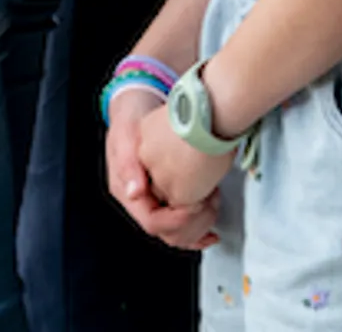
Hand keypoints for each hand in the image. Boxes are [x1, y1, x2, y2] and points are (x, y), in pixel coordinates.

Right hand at [132, 110, 230, 230]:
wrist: (138, 105)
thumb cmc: (131, 119)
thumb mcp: (126, 135)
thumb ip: (128, 163)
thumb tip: (135, 191)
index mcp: (127, 192)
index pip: (153, 222)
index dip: (177, 219)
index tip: (197, 203)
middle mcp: (142, 202)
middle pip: (169, 234)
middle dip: (194, 223)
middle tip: (211, 201)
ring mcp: (156, 202)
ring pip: (179, 235)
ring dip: (201, 224)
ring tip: (214, 201)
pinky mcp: (169, 199)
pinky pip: (185, 227)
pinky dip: (201, 231)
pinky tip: (212, 230)